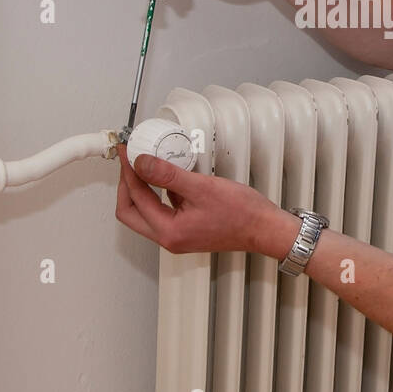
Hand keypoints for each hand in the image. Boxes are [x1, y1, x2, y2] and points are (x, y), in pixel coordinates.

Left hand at [114, 144, 283, 254]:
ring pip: (146, 212)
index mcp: (169, 232)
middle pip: (131, 212)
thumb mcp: (201, 187)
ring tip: (145, 165)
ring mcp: (177, 235)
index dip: (129, 173)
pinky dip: (159, 192)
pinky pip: (163, 210)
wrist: (264, 228)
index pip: (136, 199)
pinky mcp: (186, 229)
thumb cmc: (242, 214)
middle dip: (128, 185)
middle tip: (129, 162)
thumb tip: (141, 164)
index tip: (128, 154)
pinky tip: (168, 176)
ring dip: (142, 189)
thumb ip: (167, 175)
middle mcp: (169, 238)